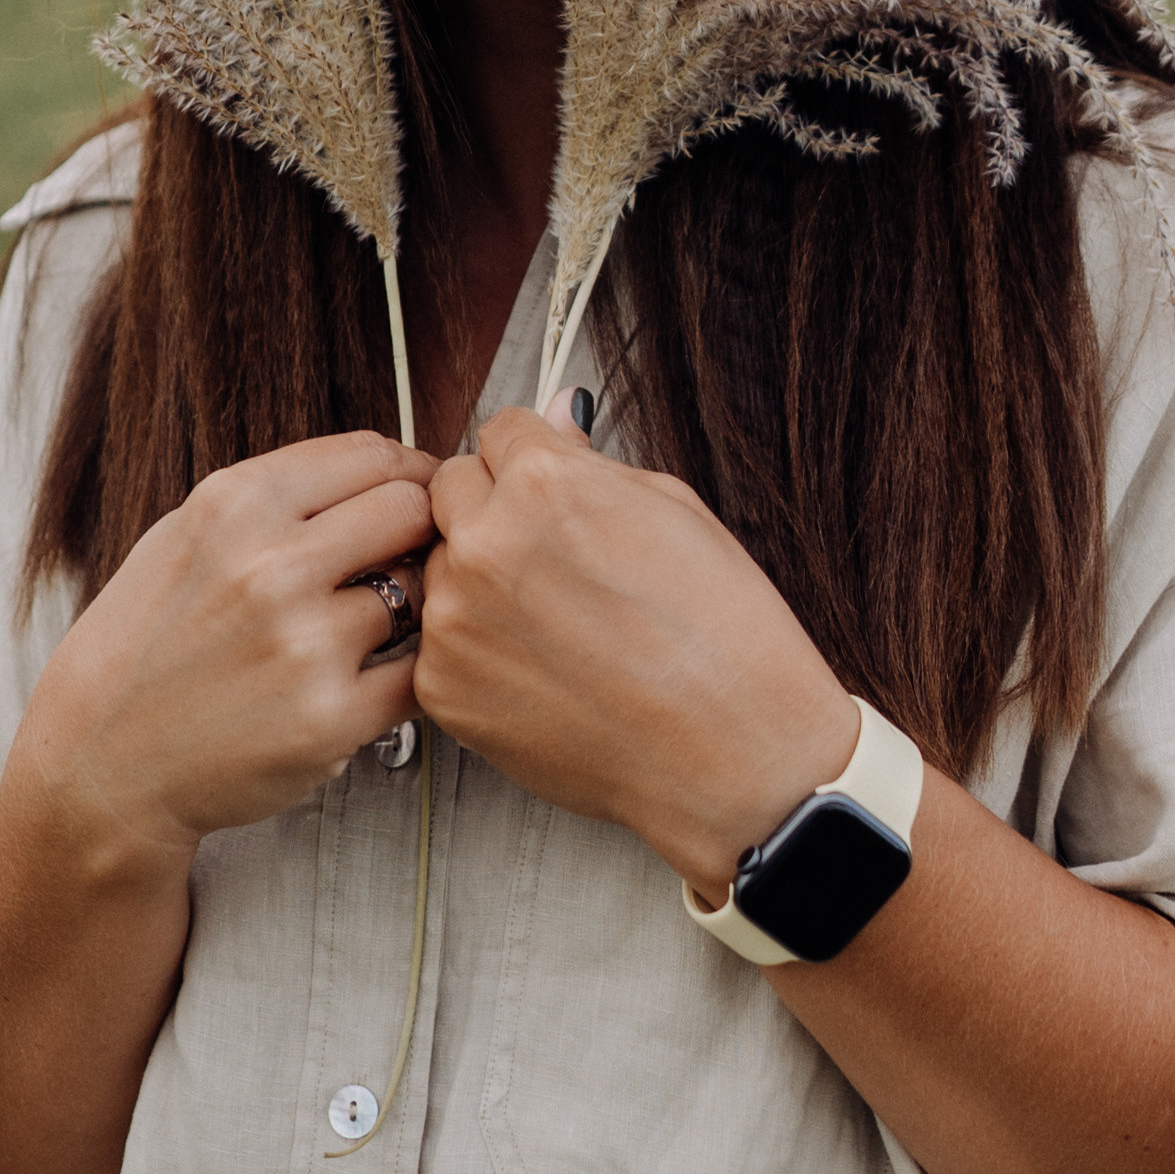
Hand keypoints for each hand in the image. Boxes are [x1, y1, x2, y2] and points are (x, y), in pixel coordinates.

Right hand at [12, 431, 438, 870]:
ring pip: (420, 590)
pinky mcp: (331, 720)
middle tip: (417, 551)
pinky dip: (414, 673)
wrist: (102, 761)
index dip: (411, 470)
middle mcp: (270, 567)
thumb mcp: (184, 538)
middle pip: (410, 509)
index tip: (421, 489)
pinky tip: (379, 674)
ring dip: (413, 604)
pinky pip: (419, 675)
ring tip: (373, 624)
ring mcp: (304, 645)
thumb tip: (382, 475)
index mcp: (233, 507)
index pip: (370, 455)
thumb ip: (277, 500)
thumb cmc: (146, 646)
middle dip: (423, 527)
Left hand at [418, 407, 856, 897]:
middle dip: (493, 511)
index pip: (499, 431)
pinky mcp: (444, 688)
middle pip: (451, 492)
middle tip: (556, 560)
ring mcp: (455, 620)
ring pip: (443, 569)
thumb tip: (554, 421)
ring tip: (561, 626)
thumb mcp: (674, 512)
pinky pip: (442, 644)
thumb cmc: (723, 635)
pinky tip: (546, 671)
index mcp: (543, 483)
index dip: (532, 461)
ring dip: (481, 583)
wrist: (732, 752)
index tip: (548, 490)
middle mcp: (485, 544)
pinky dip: (479, 652)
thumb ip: (590, 461)